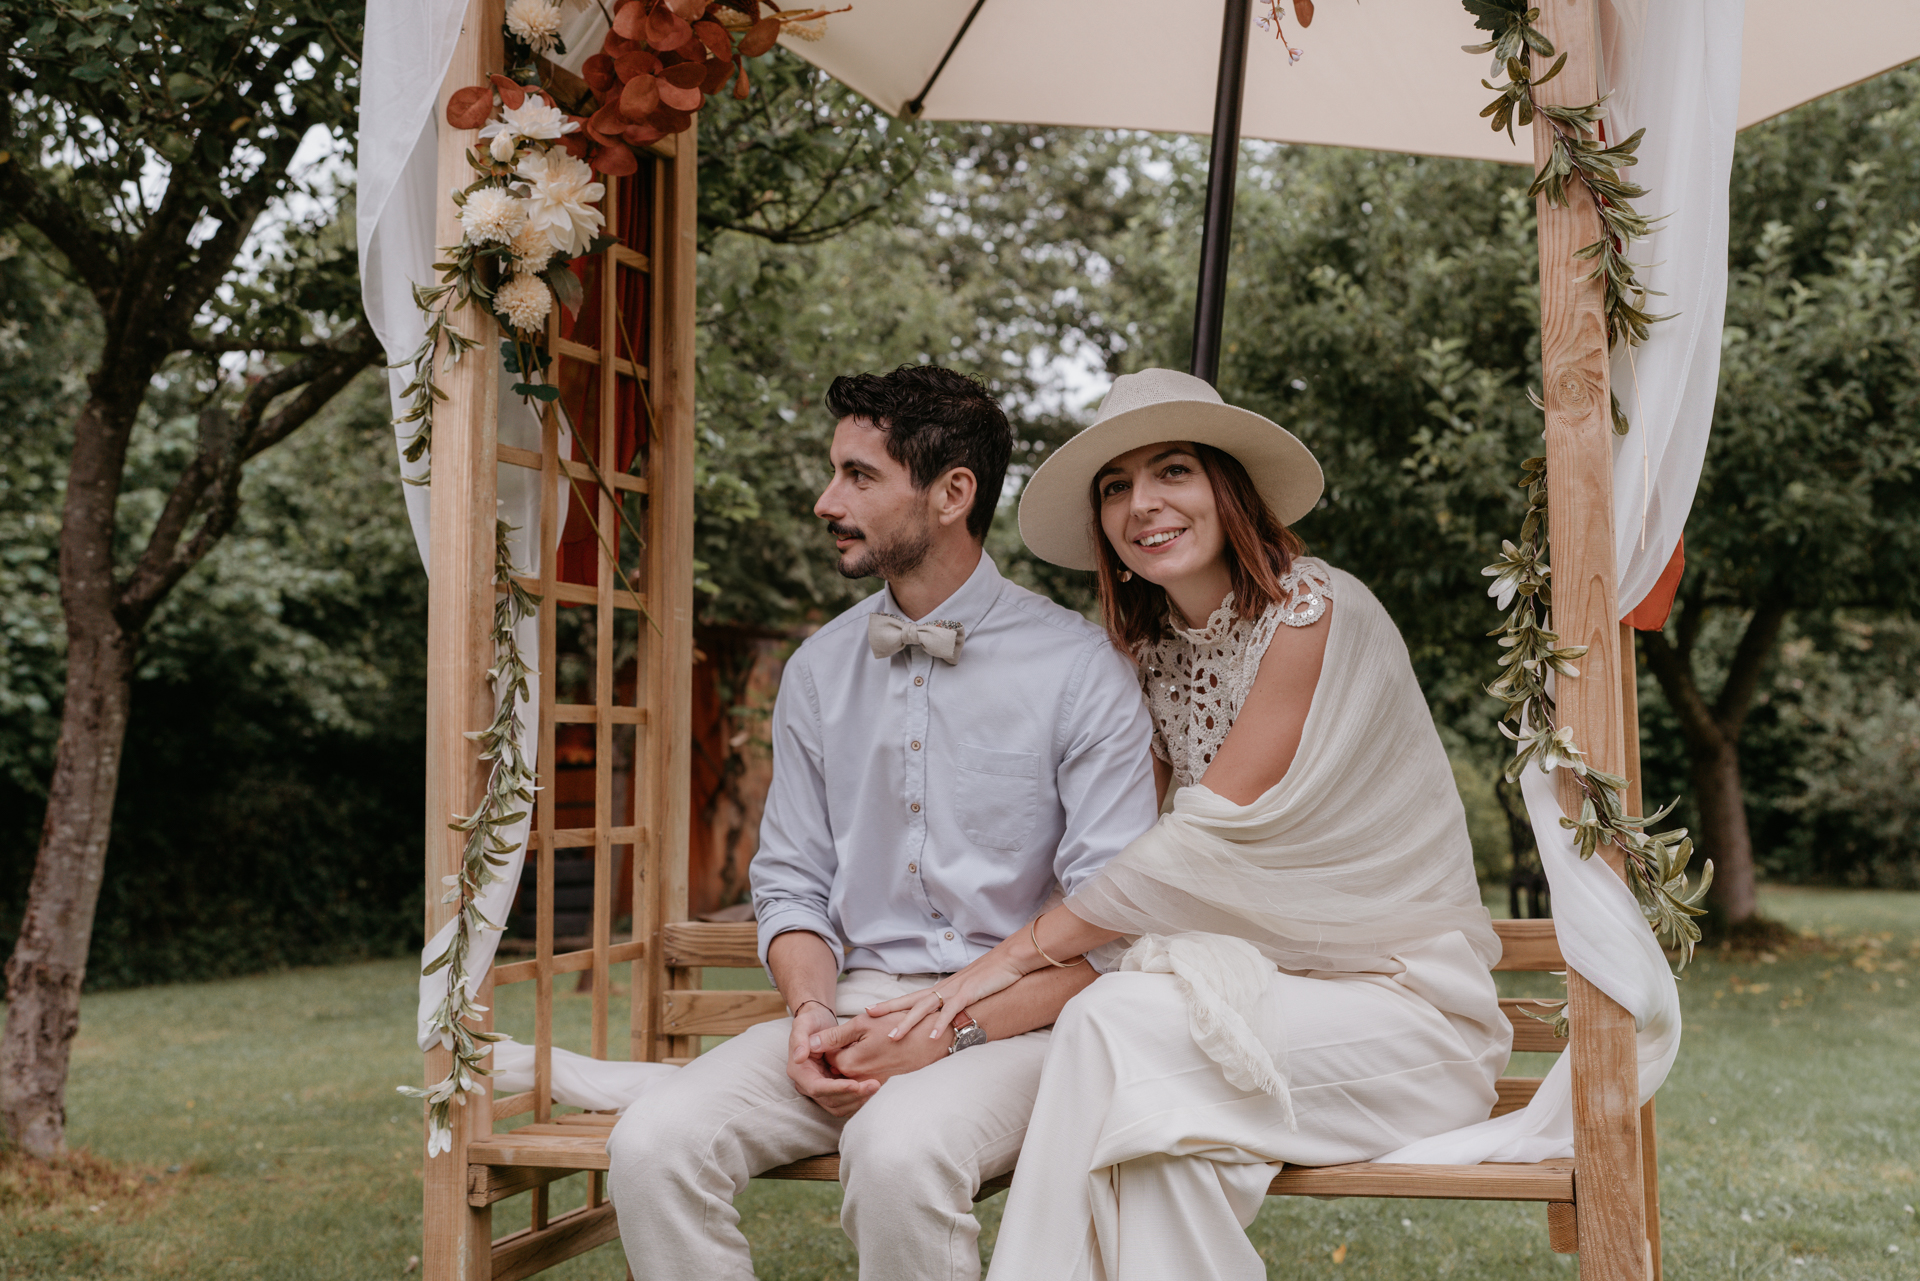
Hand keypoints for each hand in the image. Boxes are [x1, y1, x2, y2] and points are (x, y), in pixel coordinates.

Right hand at [786, 1004, 878, 1117]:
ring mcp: (821, 1090)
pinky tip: (872, 1087)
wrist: (821, 1023)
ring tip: (876, 1085)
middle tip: (874, 1085)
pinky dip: (859, 1098)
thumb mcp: (804, 1023)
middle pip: (830, 1101)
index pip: (817, 1088)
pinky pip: (846, 1103)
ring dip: (858, 1100)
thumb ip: (799, 1039)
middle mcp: (808, 1085)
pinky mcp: (832, 1090)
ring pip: (839, 1106)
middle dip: (852, 1096)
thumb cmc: (813, 1021)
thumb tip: (799, 1057)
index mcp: (799, 1072)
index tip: (855, 1085)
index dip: (836, 1089)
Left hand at [817, 1011, 949, 1083]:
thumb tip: (809, 1044)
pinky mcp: (884, 1090)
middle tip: (860, 1040)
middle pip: (837, 1070)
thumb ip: (835, 1035)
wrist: (933, 1041)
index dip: (833, 1043)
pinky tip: (878, 1058)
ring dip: (853, 1065)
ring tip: (871, 1047)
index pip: (827, 1057)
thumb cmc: (900, 1027)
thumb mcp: (864, 1023)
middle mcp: (858, 1081)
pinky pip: (865, 1085)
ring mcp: (872, 1087)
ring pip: (851, 1077)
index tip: (847, 1033)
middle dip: (840, 1056)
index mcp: (850, 1064)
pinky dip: (865, 1074)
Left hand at [865, 942, 1028, 1043]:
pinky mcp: (969, 994)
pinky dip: (940, 1023)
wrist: (1010, 959)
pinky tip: (931, 1036)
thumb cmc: (992, 976)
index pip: (911, 997)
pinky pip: (951, 1011)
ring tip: (892, 1037)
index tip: (870, 1009)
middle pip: (911, 1000)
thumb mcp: (970, 990)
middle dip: (888, 1010)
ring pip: (925, 1007)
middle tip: (866, 1017)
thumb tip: (947, 1016)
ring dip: (907, 1022)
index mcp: (943, 989)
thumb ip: (957, 1002)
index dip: (891, 1004)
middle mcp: (944, 989)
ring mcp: (955, 990)